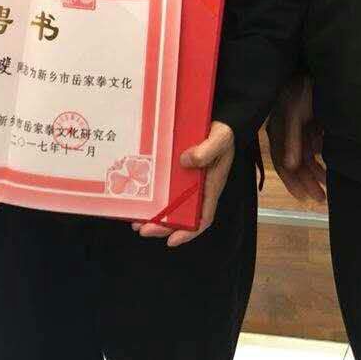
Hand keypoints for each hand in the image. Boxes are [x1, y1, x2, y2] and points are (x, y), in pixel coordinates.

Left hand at [137, 121, 234, 247]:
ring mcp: (186, 181)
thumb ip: (207, 150)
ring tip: (136, 220)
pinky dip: (153, 196)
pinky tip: (139, 197)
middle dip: (162, 227)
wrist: (221, 120)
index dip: (189, 232)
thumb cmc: (224, 132)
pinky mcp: (176, 172)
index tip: (172, 240)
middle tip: (142, 229)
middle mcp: (198, 189)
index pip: (203, 217)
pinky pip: (164, 189)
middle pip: (181, 216)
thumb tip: (186, 161)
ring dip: (154, 216)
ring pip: (170, 206)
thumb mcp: (220, 139)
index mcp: (211, 186)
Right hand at [266, 74, 324, 202]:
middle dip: (307, 182)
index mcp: (278, 132)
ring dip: (315, 173)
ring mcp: (296, 131)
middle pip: (295, 165)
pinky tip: (327, 169)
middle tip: (321, 199)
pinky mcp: (307, 125)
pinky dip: (319, 160)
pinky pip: (311, 148)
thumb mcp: (296, 111)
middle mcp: (285, 135)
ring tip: (327, 188)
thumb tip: (290, 165)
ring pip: (305, 158)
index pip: (282, 164)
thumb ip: (292, 138)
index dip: (292, 182)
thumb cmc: (299, 87)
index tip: (304, 197)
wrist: (309, 68)